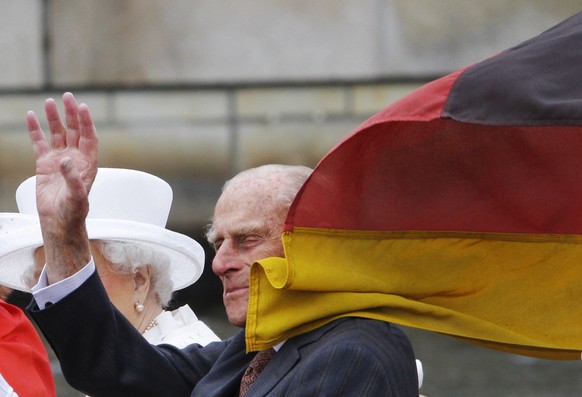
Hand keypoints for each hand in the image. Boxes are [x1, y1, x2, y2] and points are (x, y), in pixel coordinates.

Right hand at [26, 92, 98, 282]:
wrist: (59, 220)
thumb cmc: (73, 210)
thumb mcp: (77, 196)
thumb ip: (73, 178)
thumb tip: (66, 159)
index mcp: (88, 163)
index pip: (89, 137)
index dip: (87, 123)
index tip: (83, 107)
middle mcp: (75, 158)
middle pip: (75, 131)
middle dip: (72, 114)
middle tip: (68, 97)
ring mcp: (60, 159)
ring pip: (58, 134)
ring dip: (54, 118)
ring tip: (49, 101)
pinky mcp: (45, 163)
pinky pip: (39, 142)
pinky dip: (35, 130)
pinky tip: (31, 116)